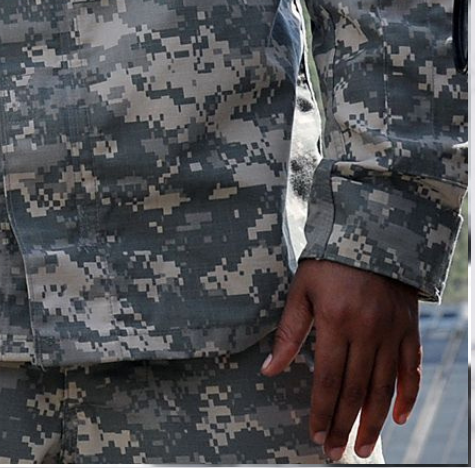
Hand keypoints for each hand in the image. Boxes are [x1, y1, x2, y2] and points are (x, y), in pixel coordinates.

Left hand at [260, 258, 420, 460]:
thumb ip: (288, 333)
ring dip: (374, 421)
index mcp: (335, 322)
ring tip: (365, 447)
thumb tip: (269, 369)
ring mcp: (392, 333)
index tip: (316, 435)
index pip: (328, 379)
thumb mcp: (300, 291)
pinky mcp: (409, 331)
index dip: (323, 411)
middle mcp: (367, 332)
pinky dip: (406, 396)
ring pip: (384, 387)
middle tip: (336, 452)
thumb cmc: (327, 262)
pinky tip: (396, 419)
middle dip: (345, 425)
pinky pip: (410, 370)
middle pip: (356, 390)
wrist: (372, 234)